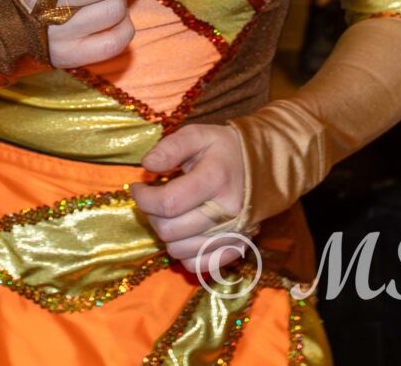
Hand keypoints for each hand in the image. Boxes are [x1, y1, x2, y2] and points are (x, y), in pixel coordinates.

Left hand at [130, 123, 249, 276]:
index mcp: (216, 179)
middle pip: (170, 231)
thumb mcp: (197, 135)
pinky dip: (184, 253)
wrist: (262, 166)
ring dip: (166, 234)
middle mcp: (228, 212)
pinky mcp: (236, 249)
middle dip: (152, 216)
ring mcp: (234, 234)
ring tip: (172, 214)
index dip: (143, 198)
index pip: (168, 203)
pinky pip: (197, 265)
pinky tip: (185, 232)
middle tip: (155, 200)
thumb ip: (170, 147)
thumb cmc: (222, 149)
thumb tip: (147, 165)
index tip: (138, 187)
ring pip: (179, 251)